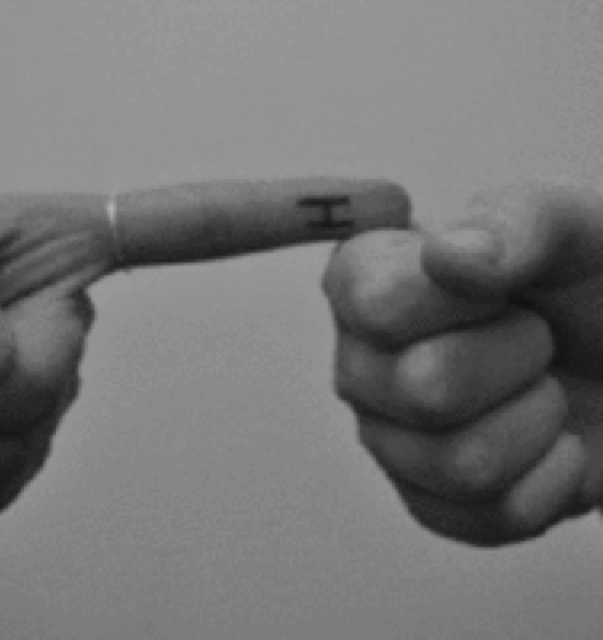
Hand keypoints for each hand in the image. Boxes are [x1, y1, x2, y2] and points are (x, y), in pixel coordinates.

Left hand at [0, 179, 408, 526]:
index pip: (198, 222)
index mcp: (50, 243)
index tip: (368, 204)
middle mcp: (52, 312)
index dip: (291, 210)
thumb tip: (7, 362)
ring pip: (33, 441)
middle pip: (74, 367)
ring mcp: (32, 385)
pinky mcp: (9, 445)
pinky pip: (6, 483)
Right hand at [323, 181, 602, 546]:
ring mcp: (385, 435)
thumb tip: (447, 258)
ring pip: (464, 464)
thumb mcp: (567, 224)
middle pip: (427, 389)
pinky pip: (491, 516)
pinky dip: (551, 478)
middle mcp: (359, 360)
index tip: (504, 285)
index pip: (380, 307)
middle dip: (520, 359)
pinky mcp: (425, 497)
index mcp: (364, 280)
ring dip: (538, 420)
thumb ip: (510, 224)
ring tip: (541, 386)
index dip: (469, 302)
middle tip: (534, 335)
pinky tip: (550, 440)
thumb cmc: (579, 279)